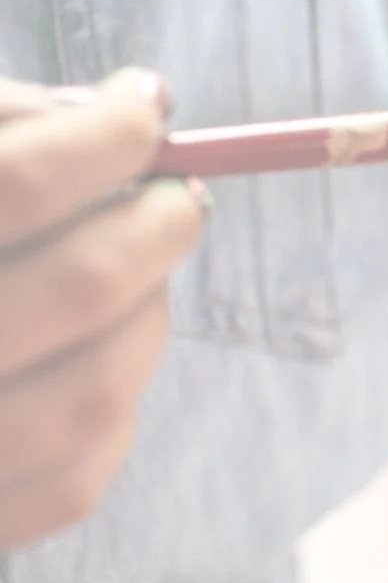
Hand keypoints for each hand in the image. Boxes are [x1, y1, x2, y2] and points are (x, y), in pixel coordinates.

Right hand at [0, 70, 207, 549]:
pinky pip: (74, 478)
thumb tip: (116, 111)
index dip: (104, 136)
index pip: (17, 186)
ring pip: (95, 392)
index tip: (145, 104)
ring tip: (132, 271)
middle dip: (154, 223)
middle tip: (175, 192)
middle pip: (79, 285)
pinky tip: (94, 353)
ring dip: (146, 313)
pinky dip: (112, 404)